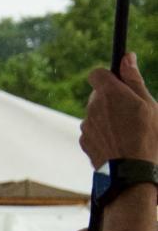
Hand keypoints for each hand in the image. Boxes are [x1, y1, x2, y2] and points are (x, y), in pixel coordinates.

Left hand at [80, 53, 157, 168]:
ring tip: (126, 132)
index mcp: (109, 94)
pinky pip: (92, 131)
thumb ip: (134, 80)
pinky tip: (118, 143)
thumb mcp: (148, 104)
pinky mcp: (84, 141)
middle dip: (111, 99)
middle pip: (98, 95)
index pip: (96, 74)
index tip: (119, 82)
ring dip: (107, 117)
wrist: (131, 173)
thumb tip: (126, 57)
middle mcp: (92, 108)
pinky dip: (102, 133)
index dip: (107, 76)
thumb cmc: (146, 137)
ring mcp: (86, 126)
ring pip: (95, 114)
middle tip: (131, 112)